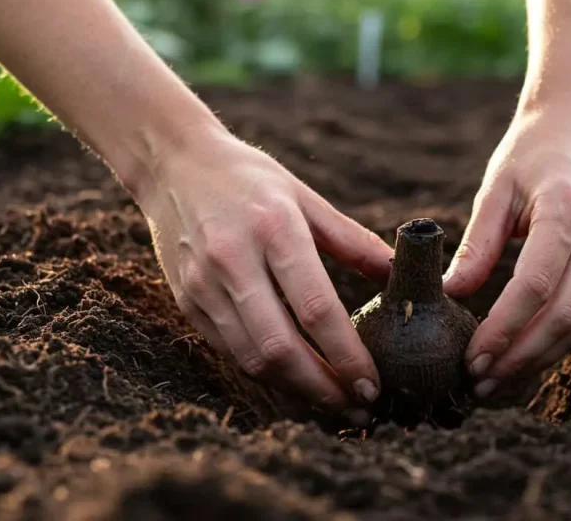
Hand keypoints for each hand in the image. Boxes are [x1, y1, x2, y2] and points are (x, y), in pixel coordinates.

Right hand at [137, 124, 392, 424]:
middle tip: (358, 406)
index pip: (316, 309)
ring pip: (251, 358)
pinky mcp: (186, 301)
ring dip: (295, 390)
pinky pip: (229, 351)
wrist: (172, 164)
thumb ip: (352, 239)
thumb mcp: (304, 196)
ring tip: (332, 402)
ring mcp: (203, 285)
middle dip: (323, 388)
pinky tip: (294, 381)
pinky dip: (265, 373)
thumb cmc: (249, 178)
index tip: (372, 382)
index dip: (346, 355)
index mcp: (275, 230)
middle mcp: (234, 261)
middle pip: (280, 347)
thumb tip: (398, 274)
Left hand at [443, 104, 570, 397]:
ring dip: (539, 360)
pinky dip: (555, 343)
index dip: (503, 329)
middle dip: (521, 358)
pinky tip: (521, 358)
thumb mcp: (496, 186)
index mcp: (568, 210)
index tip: (471, 358)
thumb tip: (453, 295)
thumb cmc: (529, 152)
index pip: (536, 286)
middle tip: (480, 382)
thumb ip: (476, 242)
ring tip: (496, 380)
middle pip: (566, 317)